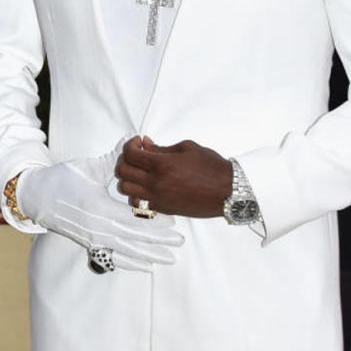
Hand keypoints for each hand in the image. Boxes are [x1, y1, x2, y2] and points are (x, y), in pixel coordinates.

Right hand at [16, 140, 184, 270]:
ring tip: (169, 258)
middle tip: (180, 241)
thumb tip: (135, 140)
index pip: (134, 218)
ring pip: (127, 252)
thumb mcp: (89, 168)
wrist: (37, 197)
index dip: (155, 222)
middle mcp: (98, 228)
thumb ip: (114, 159)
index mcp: (100, 208)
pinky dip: (131, 264)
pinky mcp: (89, 245)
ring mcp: (93, 239)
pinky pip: (113, 259)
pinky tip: (146, 267)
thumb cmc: (62, 179)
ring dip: (150, 256)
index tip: (174, 222)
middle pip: (135, 238)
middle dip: (159, 241)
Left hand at [116, 137, 233, 217]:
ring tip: (140, 171)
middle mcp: (156, 183)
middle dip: (125, 159)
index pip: (130, 155)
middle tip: (137, 154)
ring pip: (126, 189)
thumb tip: (146, 144)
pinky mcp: (162, 209)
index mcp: (162, 165)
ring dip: (128, 177)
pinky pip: (138, 203)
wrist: (227, 190)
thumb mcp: (186, 148)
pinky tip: (146, 185)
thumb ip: (162, 148)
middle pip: (123, 172)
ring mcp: (158, 198)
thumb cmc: (211, 167)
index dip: (130, 145)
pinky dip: (136, 193)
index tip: (138, 142)